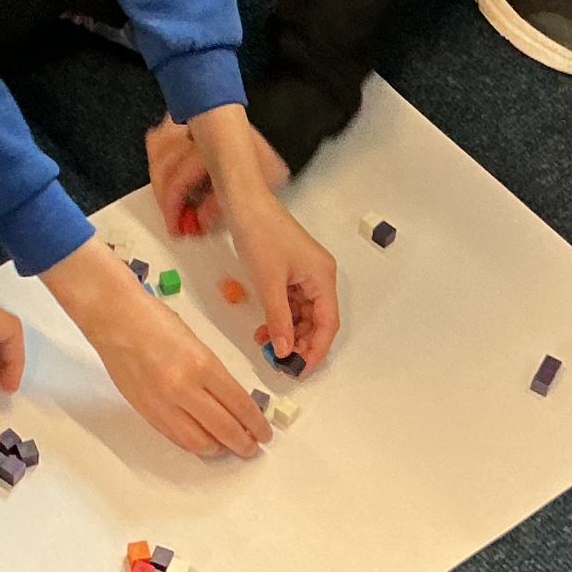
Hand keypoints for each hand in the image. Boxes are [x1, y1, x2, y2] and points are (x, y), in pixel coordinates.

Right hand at [42, 237, 269, 458]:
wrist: (116, 319)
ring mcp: (163, 404)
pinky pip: (176, 437)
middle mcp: (184, 389)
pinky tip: (204, 441)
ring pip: (199, 442)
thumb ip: (214, 375)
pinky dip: (194, 443)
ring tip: (229, 447)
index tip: (265, 432)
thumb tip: (232, 403)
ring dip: (219, 449)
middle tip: (253, 447)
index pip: (240, 405)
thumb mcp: (197, 344)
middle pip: (224, 429)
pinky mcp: (146, 412)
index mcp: (202, 366)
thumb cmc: (155, 322)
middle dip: (243, 443)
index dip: (256, 424)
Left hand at [151, 112, 341, 367]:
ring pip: (303, 313)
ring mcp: (304, 273)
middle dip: (301, 343)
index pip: (328, 324)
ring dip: (288, 331)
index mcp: (322, 277)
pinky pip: (291, 302)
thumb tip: (285, 350)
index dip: (315, 350)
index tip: (299, 370)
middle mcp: (319, 276)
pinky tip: (264, 328)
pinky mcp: (290, 270)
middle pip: (318, 321)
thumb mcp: (268, 283)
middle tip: (280, 363)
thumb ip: (278, 320)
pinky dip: (280, 317)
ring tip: (266, 346)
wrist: (243, 201)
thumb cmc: (260, 235)